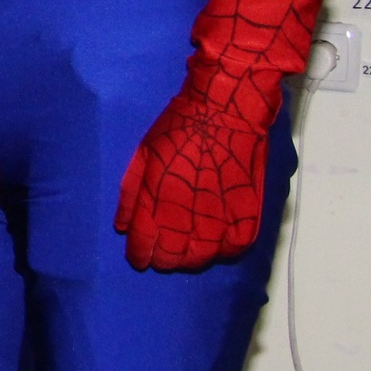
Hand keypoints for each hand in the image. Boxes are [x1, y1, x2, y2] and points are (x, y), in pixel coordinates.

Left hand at [115, 91, 272, 271]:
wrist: (226, 110)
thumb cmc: (179, 128)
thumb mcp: (143, 155)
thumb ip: (131, 193)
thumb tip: (122, 226)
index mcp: (160, 198)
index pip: (146, 241)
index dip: (140, 254)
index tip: (138, 259)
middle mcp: (189, 213)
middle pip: (174, 255)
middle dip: (163, 260)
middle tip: (159, 259)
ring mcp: (221, 215)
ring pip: (204, 257)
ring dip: (190, 261)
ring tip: (183, 256)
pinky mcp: (248, 212)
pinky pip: (235, 247)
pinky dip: (222, 252)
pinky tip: (214, 248)